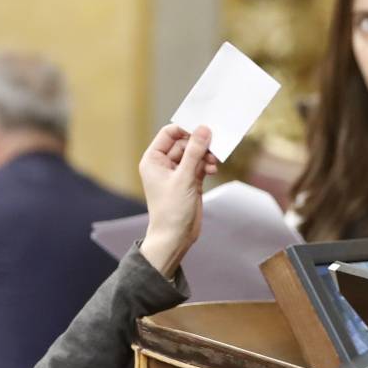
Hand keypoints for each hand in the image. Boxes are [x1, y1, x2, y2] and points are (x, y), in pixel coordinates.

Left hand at [138, 124, 215, 277]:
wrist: (175, 237)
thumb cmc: (171, 210)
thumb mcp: (184, 178)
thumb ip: (194, 152)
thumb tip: (203, 129)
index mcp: (153, 160)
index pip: (169, 134)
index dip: (185, 129)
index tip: (203, 129)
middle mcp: (163, 164)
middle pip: (184, 143)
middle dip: (199, 145)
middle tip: (213, 148)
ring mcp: (177, 173)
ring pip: (194, 154)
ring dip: (205, 156)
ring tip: (213, 163)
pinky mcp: (189, 181)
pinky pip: (199, 165)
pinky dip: (207, 165)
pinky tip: (213, 169)